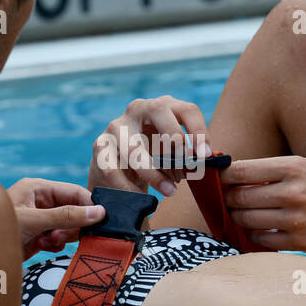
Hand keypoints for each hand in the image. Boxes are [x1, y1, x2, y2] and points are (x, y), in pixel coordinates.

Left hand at [6, 178, 104, 259]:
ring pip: (68, 226)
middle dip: (73, 224)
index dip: (89, 205)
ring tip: (50, 241)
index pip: (74, 192)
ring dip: (64, 235)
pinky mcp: (38, 235)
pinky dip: (56, 244)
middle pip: (73, 210)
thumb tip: (98, 212)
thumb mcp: (34, 220)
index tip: (102, 220)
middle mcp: (40, 201)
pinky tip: (43, 246)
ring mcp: (39, 219)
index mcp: (37, 188)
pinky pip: (59, 238)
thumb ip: (66, 216)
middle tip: (66, 235)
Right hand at [88, 96, 211, 195]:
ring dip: (154, 174)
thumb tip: (201, 162)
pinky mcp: (100, 146)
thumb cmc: (153, 158)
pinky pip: (113, 169)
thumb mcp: (172, 152)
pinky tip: (140, 198)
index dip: (199, 130)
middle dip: (175, 138)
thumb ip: (187, 155)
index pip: (186, 109)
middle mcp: (138, 109)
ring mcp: (116, 126)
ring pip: (134, 147)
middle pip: (158, 111)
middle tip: (188, 165)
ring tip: (170, 192)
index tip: (205, 156)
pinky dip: (128, 187)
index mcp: (163, 107)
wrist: (116, 169)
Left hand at [220, 155, 305, 252]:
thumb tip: (232, 174)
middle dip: (228, 198)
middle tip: (228, 198)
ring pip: (246, 219)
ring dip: (238, 217)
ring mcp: (294, 219)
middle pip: (240, 197)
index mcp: (293, 167)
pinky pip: (259, 239)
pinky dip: (254, 234)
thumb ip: (271, 170)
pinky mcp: (297, 241)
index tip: (219, 179)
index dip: (224, 176)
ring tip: (242, 212)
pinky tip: (260, 228)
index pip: (242, 171)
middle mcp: (292, 192)